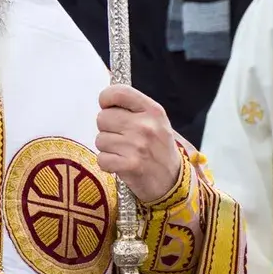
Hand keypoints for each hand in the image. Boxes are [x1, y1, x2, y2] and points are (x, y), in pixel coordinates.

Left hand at [93, 85, 181, 203]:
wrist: (173, 181)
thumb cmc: (159, 149)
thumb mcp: (155, 121)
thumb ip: (133, 108)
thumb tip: (105, 100)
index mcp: (153, 110)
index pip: (118, 92)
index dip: (106, 99)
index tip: (109, 107)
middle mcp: (145, 125)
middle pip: (102, 117)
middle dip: (107, 129)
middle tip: (122, 138)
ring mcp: (137, 146)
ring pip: (100, 139)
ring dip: (107, 148)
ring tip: (124, 152)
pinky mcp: (129, 165)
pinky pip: (102, 159)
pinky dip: (107, 164)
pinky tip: (121, 164)